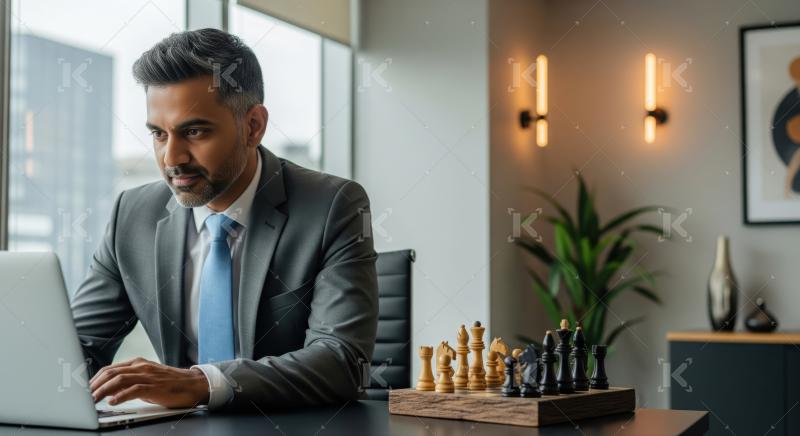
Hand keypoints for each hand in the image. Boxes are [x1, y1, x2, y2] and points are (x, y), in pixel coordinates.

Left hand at [90, 357, 208, 407]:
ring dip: (103, 390)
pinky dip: (121, 396)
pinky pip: (134, 390)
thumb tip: (111, 392)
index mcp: (138, 364)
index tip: (85, 390)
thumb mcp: (148, 380)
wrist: (194, 384)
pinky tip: (112, 402)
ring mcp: (148, 376)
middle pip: (111, 372)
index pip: (110, 369)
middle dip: (94, 385)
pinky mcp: (155, 387)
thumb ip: (130, 383)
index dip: (95, 379)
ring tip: (93, 400)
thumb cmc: (171, 383)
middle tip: (84, 397)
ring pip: (119, 380)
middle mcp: (141, 367)